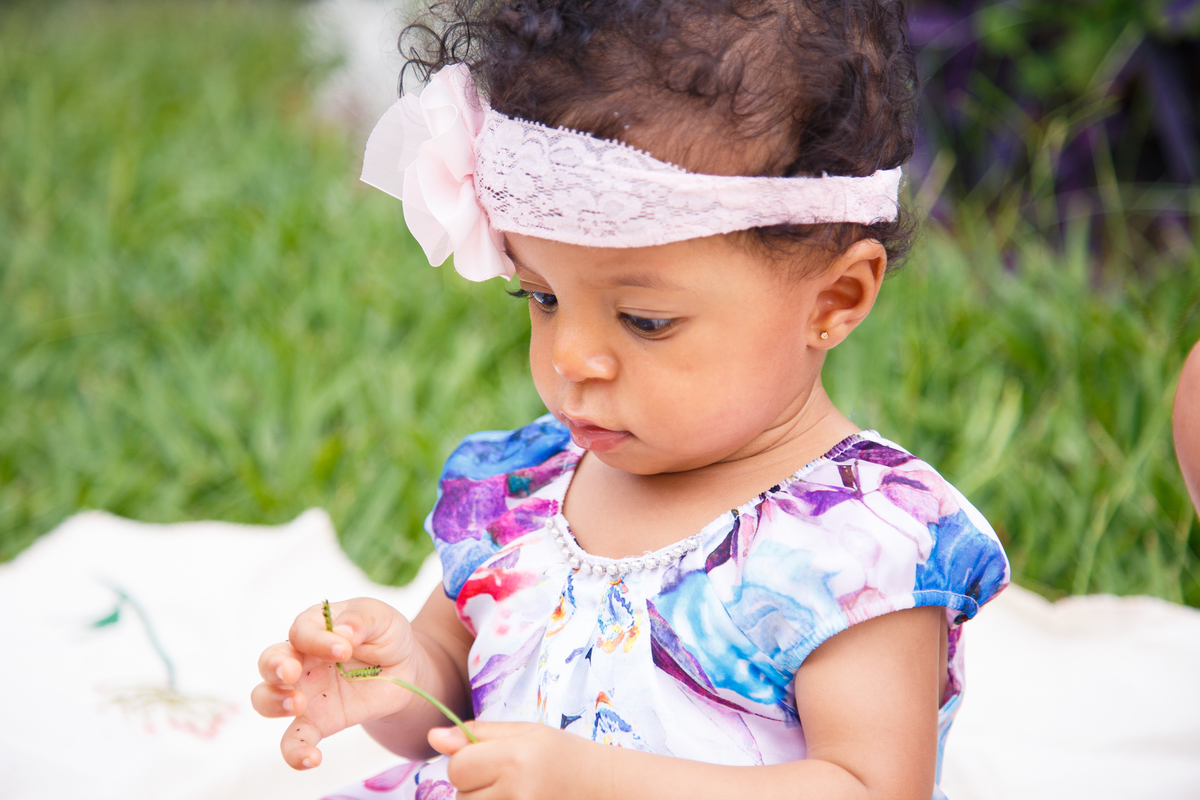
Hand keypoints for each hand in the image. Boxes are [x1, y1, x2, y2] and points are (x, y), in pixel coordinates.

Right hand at [251, 598, 422, 769]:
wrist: (404, 671)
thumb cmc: (386, 636)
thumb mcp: (381, 618)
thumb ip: (360, 620)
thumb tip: (341, 633)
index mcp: (315, 628)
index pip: (302, 630)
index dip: (317, 640)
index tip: (344, 649)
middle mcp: (301, 659)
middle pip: (269, 661)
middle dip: (273, 667)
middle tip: (291, 673)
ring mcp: (304, 691)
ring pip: (265, 698)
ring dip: (273, 701)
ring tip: (297, 705)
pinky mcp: (316, 721)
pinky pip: (294, 740)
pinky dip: (295, 752)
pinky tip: (311, 758)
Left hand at [429, 721, 605, 799]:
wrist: (603, 787)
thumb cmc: (562, 754)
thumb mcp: (524, 732)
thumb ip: (478, 733)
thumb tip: (432, 737)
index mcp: (515, 758)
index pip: (457, 766)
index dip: (465, 759)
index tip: (487, 757)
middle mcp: (517, 792)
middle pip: (459, 794)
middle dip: (473, 784)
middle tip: (505, 776)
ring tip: (512, 791)